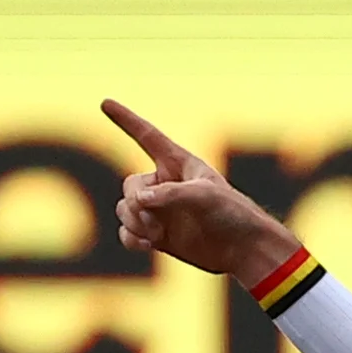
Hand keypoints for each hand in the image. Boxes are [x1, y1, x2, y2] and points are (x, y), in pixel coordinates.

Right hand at [102, 99, 298, 285]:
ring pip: (125, 210)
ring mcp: (160, 211)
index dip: (126, 120)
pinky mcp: (158, 236)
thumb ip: (170, 193)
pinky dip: (132, 238)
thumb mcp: (205, 195)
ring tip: (157, 235)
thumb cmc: (233, 214)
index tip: (106, 103)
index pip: (147, 137)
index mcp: (178, 164)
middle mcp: (165, 185)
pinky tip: (148, 245)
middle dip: (136, 203)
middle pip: (130, 186)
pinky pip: (128, 233)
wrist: (245, 249)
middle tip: (155, 219)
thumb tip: (139, 201)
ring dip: (135, 222)